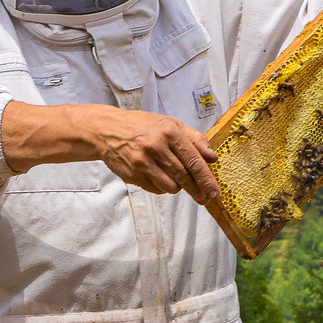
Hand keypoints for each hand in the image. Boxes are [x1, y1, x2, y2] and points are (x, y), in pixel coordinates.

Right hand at [2, 100, 220, 202]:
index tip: (214, 192)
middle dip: (197, 190)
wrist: (107, 130)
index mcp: (169, 132)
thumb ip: (194, 139)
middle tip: (204, 197)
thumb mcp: (170, 124)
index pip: (194, 161)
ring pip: (171, 186)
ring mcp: (143, 162)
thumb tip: (212, 157)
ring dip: (177, 187)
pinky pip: (156, 189)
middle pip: (184, 177)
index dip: (207, 179)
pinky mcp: (133, 174)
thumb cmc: (142, 126)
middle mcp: (156, 146)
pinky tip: (157, 176)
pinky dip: (161, 187)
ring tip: (174, 179)